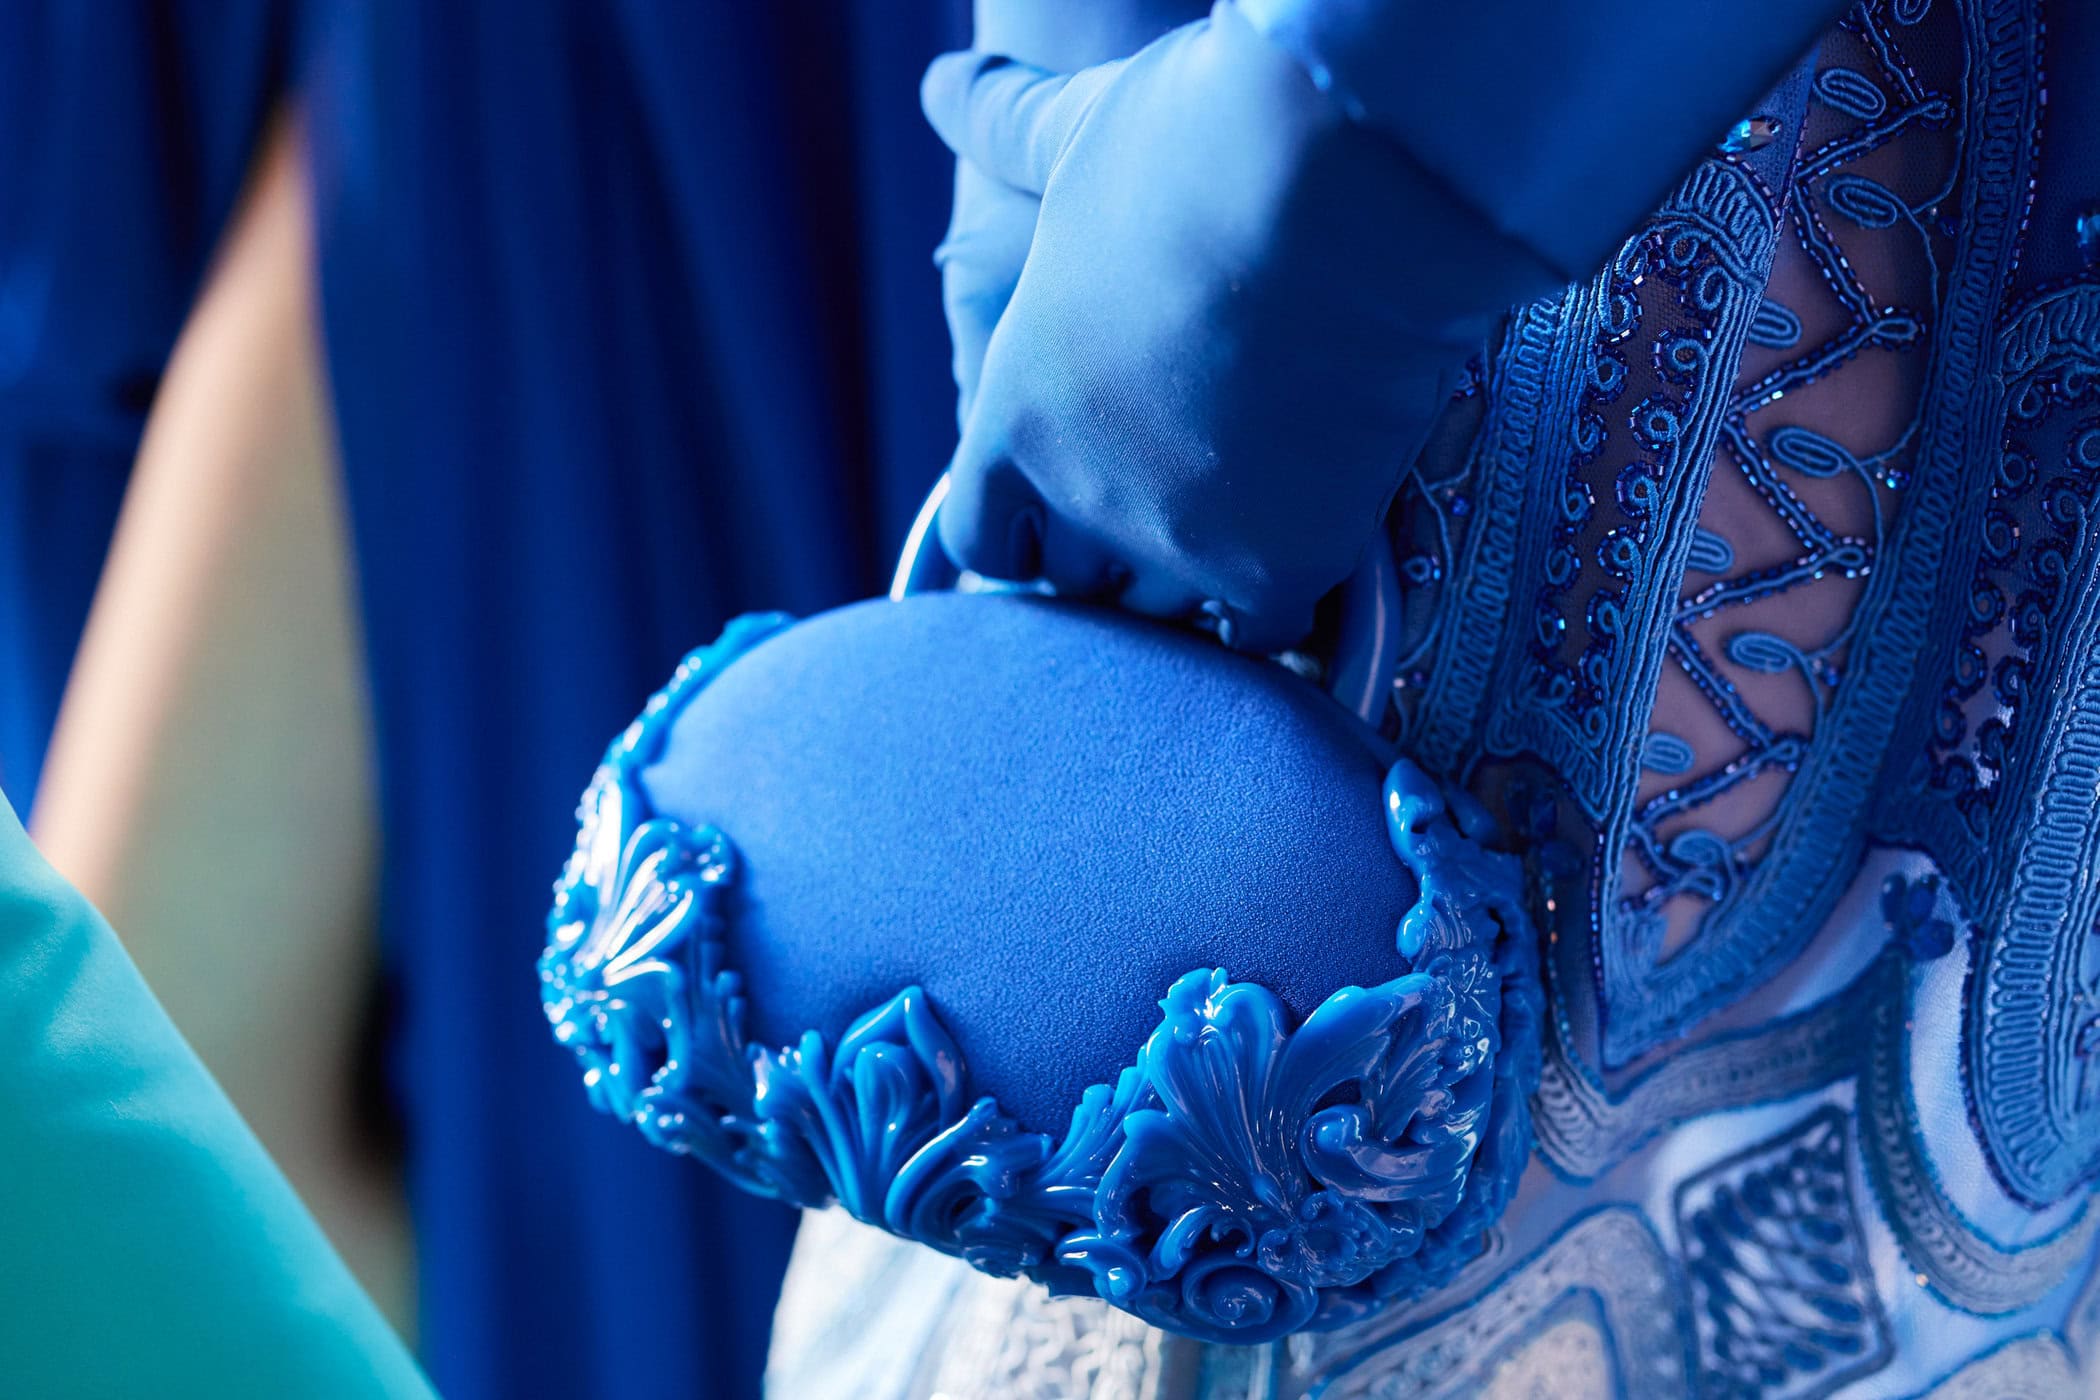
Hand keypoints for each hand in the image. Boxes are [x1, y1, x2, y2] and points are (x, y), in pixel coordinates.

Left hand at [923, 1, 1555, 649]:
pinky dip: (1276, 614)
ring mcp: (1180, 539)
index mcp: (1016, 410)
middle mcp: (1081, 495)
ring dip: (1193, 585)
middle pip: (1077, 587)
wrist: (1342, 178)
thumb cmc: (1196, 140)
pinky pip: (1263, 637)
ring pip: (1167, 618)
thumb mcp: (1076, 134)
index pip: (981, 535)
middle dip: (1109, 562)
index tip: (1057, 521)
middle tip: (1170, 512)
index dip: (1017, 533)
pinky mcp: (1282, 562)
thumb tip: (940, 87)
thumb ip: (1004, 131)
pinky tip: (1302, 558)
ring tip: (1240, 530)